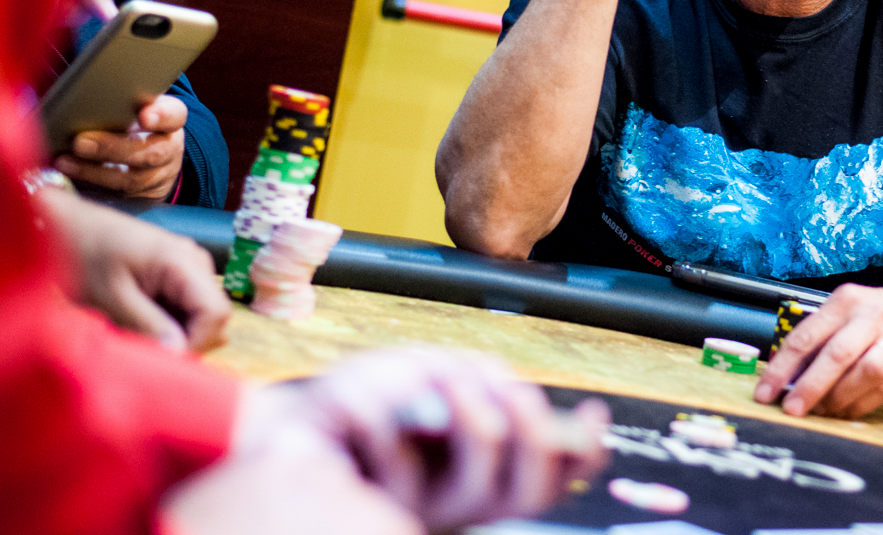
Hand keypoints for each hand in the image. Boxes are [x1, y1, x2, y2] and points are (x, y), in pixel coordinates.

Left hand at [38, 187, 230, 351]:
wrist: (67, 225)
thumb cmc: (85, 254)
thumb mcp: (112, 296)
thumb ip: (148, 325)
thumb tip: (180, 355)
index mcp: (184, 262)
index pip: (217, 312)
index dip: (198, 341)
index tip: (164, 358)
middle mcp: (196, 264)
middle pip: (211, 316)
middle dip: (184, 339)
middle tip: (143, 349)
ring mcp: (188, 269)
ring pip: (198, 316)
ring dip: (172, 333)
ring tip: (134, 332)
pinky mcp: (177, 276)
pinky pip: (184, 309)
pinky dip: (165, 323)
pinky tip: (137, 322)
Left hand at [55, 93, 186, 199]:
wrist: (152, 164)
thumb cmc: (135, 128)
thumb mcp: (137, 111)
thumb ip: (121, 103)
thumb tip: (85, 92)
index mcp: (170, 124)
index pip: (174, 115)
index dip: (161, 116)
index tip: (144, 115)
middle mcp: (167, 152)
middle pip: (151, 153)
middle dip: (114, 148)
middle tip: (82, 142)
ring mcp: (154, 179)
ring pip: (131, 180)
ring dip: (95, 172)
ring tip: (65, 161)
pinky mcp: (138, 198)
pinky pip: (115, 197)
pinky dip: (89, 188)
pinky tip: (67, 178)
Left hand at [283, 348, 610, 530]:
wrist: (285, 423)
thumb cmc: (360, 402)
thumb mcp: (424, 377)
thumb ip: (470, 380)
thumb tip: (505, 383)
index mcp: (479, 473)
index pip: (547, 475)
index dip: (582, 451)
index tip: (595, 412)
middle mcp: (455, 503)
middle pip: (524, 491)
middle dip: (530, 433)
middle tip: (511, 390)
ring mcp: (416, 512)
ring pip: (474, 487)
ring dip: (469, 419)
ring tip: (445, 374)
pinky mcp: (368, 509)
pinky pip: (399, 474)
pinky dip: (384, 424)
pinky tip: (361, 402)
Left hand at [754, 282, 882, 418]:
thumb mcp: (851, 310)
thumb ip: (822, 337)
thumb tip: (786, 376)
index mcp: (845, 301)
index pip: (805, 336)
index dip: (781, 368)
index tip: (764, 392)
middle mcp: (869, 318)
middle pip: (834, 356)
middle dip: (808, 388)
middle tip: (790, 410)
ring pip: (860, 376)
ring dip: (835, 400)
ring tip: (819, 411)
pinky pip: (878, 393)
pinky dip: (857, 407)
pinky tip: (843, 412)